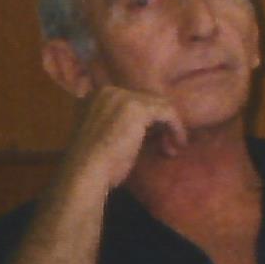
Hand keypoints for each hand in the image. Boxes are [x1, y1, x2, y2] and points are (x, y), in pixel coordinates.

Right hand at [50, 84, 184, 209]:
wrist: (85, 172)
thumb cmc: (93, 163)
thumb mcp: (105, 136)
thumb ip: (121, 123)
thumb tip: (150, 126)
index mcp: (96, 96)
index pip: (132, 101)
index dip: (146, 120)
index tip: (153, 138)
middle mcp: (108, 91)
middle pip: (146, 101)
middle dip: (158, 123)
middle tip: (165, 144)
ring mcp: (123, 97)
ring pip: (159, 106)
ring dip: (168, 127)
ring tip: (171, 147)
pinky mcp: (138, 108)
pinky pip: (168, 112)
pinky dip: (176, 127)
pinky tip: (179, 143)